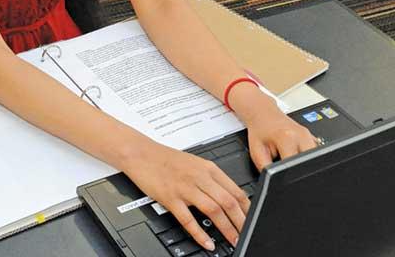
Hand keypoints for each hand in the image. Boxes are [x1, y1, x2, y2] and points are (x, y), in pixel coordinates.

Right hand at [120, 141, 249, 250]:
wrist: (140, 153)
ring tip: (233, 240)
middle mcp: (199, 177)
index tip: (253, 219)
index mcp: (209, 168)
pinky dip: (199, 233)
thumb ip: (212, 179)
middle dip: (241, 221)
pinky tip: (207, 242)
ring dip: (226, 228)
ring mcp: (185, 188)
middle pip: (228, 201)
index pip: (236, 190)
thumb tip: (229, 196)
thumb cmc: (166, 159)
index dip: (248, 208)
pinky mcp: (170, 198)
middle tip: (248, 234)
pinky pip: (188, 219)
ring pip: (213, 210)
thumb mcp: (195, 163)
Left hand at [231, 86, 319, 171]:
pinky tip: (297, 157)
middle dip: (300, 170)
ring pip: (315, 158)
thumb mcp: (257, 152)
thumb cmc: (260, 131)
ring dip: (305, 164)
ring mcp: (309, 135)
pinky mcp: (312, 137)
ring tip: (290, 160)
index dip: (289, 175)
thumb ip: (266, 169)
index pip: (294, 165)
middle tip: (288, 169)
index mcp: (287, 137)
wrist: (264, 115)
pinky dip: (308, 158)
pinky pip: (315, 152)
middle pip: (309, 162)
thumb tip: (272, 183)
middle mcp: (301, 135)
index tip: (285, 179)